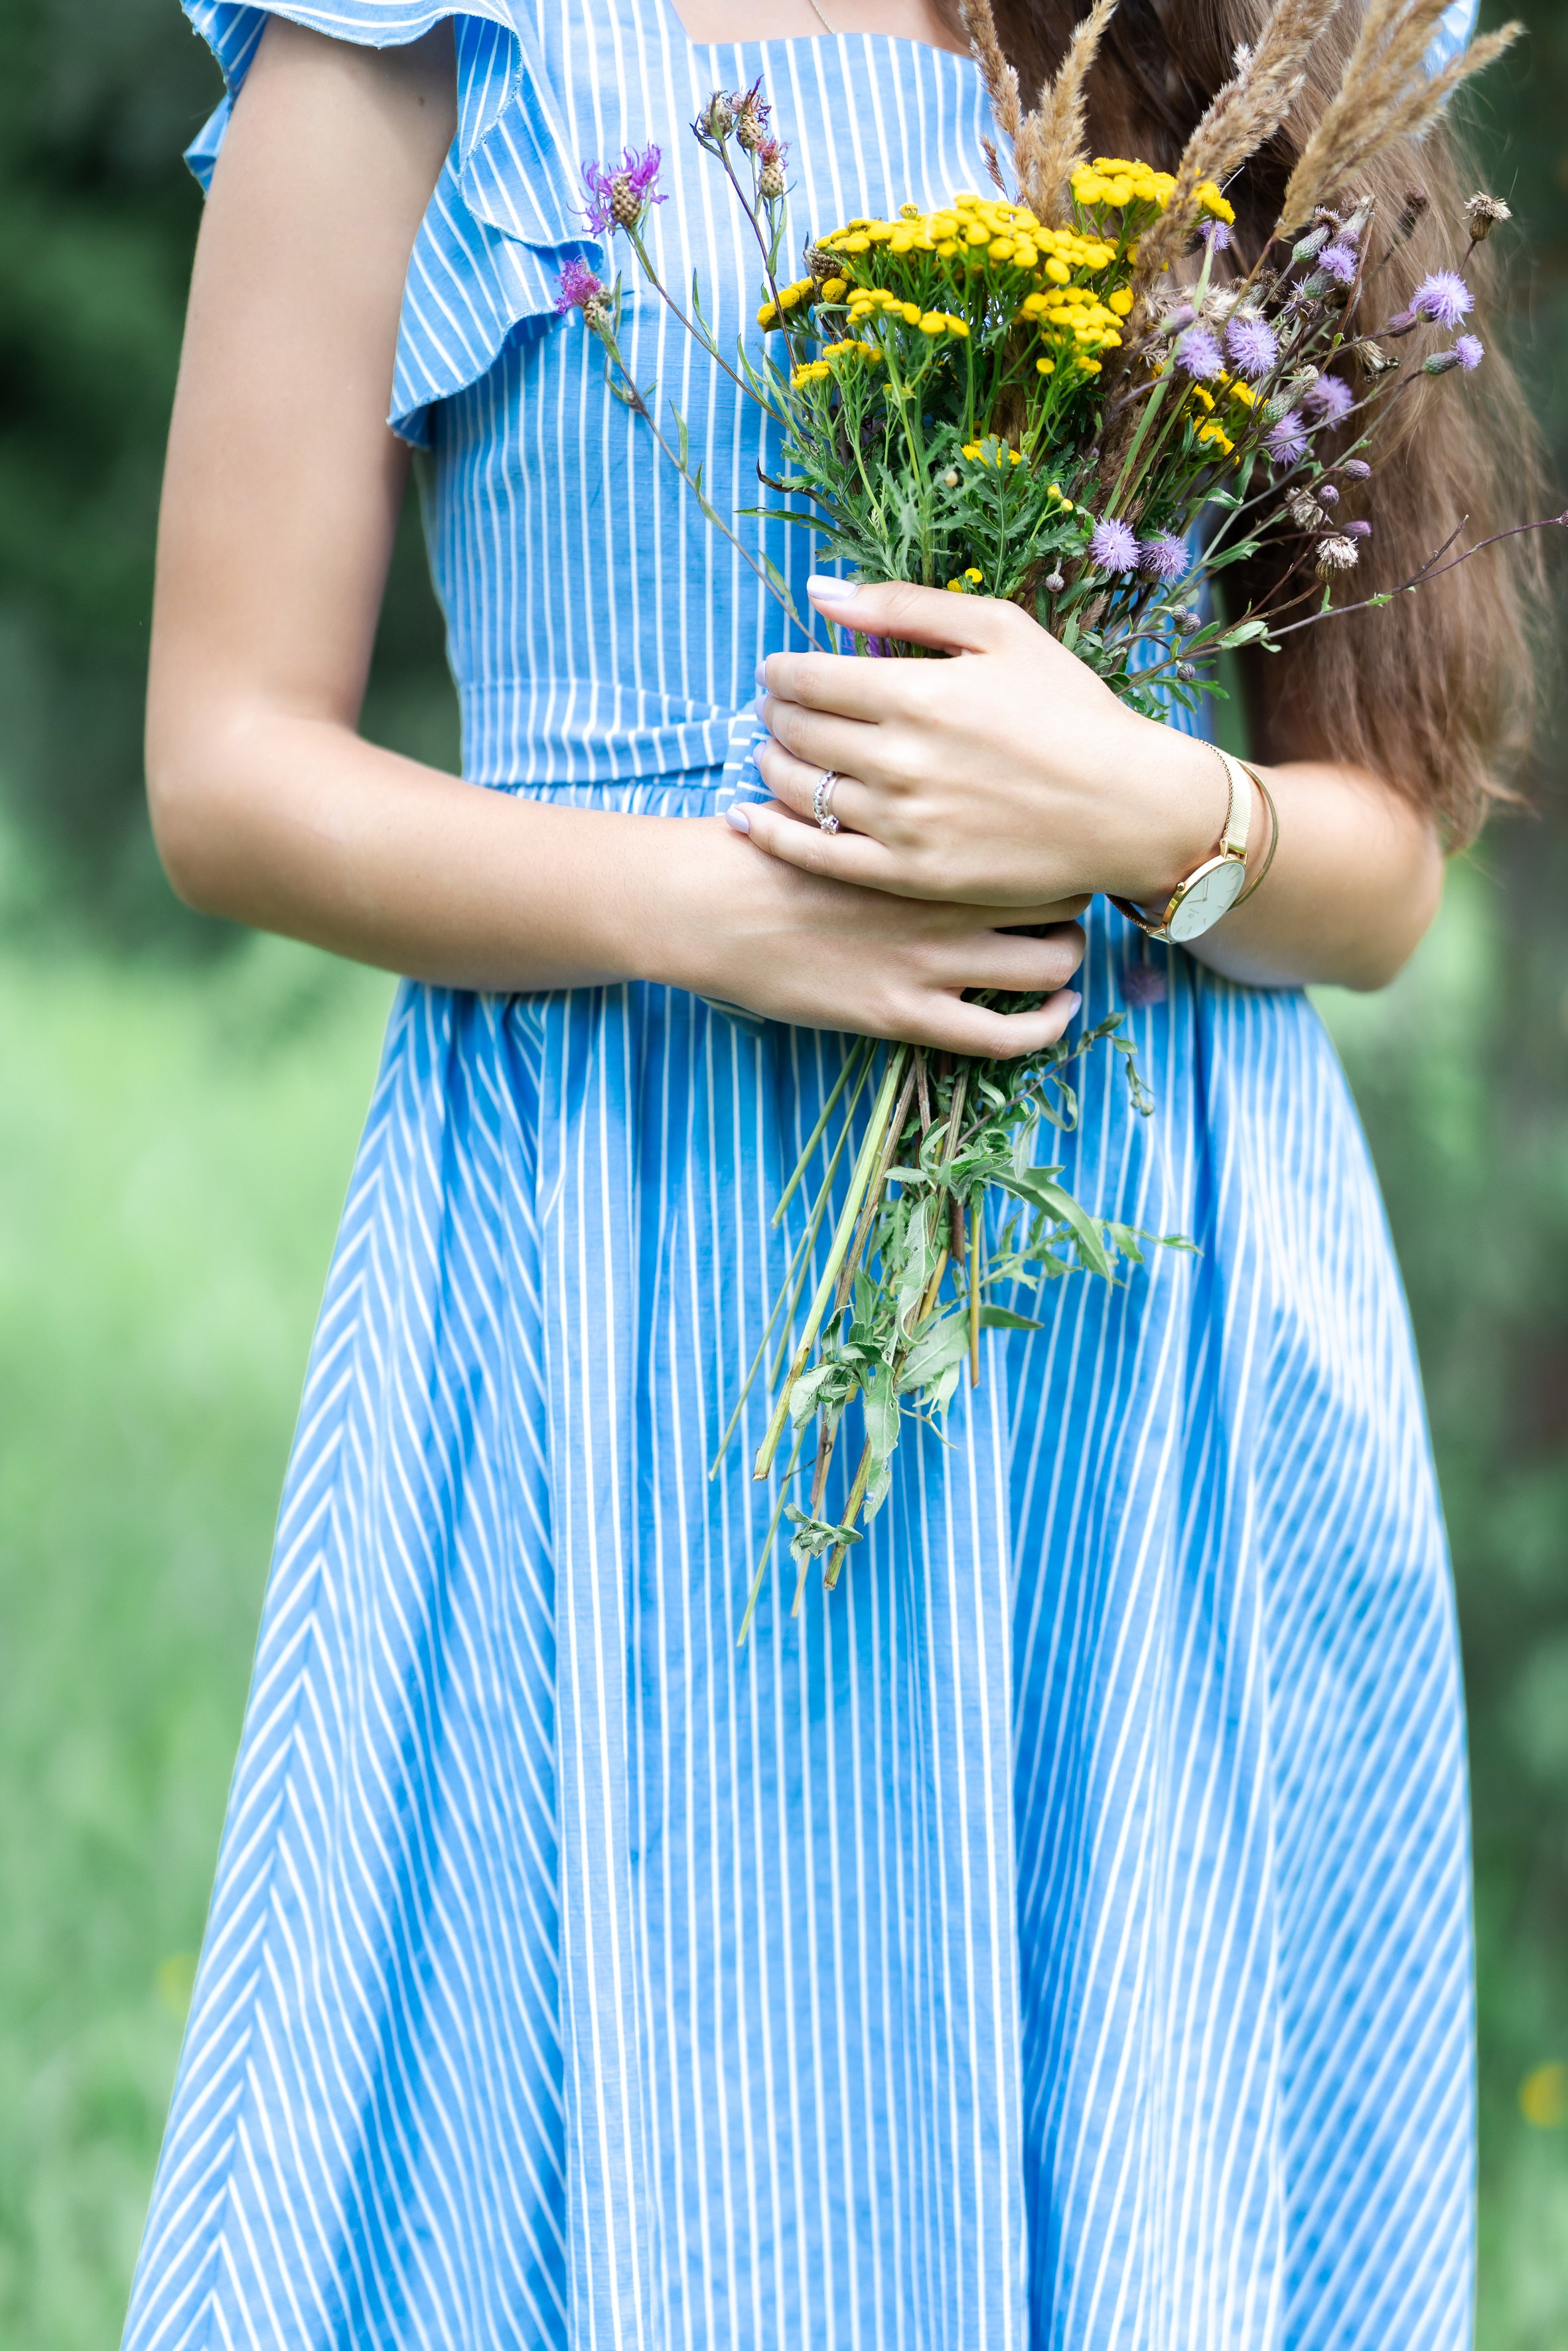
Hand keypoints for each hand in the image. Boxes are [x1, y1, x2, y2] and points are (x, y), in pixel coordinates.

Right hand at [631, 815, 1085, 1056]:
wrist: (707, 904)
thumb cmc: (765, 845)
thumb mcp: (842, 794)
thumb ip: (895, 789)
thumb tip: (930, 763)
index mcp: (932, 836)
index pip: (1036, 834)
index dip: (1060, 840)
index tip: (1058, 840)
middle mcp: (945, 897)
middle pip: (1061, 894)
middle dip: (1075, 896)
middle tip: (1068, 898)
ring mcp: (931, 961)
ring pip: (1051, 964)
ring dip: (1068, 959)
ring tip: (1062, 955)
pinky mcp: (905, 1014)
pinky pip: (1004, 1036)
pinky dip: (1046, 1027)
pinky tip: (1055, 1013)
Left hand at [750, 576, 1228, 911]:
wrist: (1128, 808)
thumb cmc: (1071, 711)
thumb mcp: (1001, 631)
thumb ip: (904, 606)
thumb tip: (820, 591)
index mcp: (917, 692)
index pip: (807, 677)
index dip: (780, 672)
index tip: (778, 672)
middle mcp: (900, 759)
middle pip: (796, 732)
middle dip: (774, 715)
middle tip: (775, 711)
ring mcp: (903, 822)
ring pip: (798, 792)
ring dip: (772, 768)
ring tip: (774, 755)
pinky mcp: (910, 875)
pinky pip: (816, 856)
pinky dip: (773, 835)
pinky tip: (750, 819)